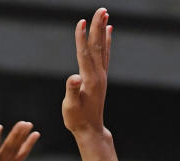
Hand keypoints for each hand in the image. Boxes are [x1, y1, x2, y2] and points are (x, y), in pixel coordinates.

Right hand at [62, 7, 110, 136]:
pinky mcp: (101, 77)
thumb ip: (72, 91)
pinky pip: (105, 55)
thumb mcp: (71, 107)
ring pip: (102, 48)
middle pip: (98, 46)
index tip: (81, 22)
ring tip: (105, 14)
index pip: (84, 55)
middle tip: (101, 9)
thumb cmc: (77, 120)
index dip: (81, 38)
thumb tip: (74, 78)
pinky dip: (106, 41)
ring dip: (103, 30)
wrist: (91, 130)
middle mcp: (98, 75)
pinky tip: (108, 31)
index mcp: (89, 80)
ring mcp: (101, 75)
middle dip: (98, 27)